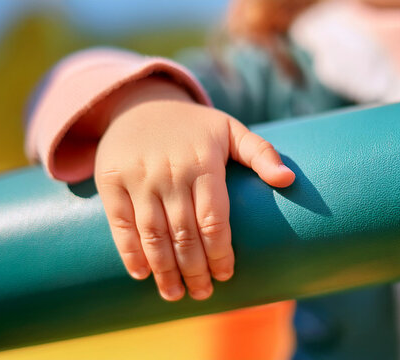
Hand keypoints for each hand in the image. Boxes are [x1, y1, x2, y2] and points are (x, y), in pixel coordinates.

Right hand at [94, 77, 294, 300]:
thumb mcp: (230, 129)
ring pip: (153, 235)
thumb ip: (261, 152)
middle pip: (184, 234)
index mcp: (203, 162)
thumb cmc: (194, 126)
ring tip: (176, 295)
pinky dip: (130, 253)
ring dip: (164, 270)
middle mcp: (170, 172)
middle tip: (204, 293)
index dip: (220, 253)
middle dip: (195, 270)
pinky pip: (120, 224)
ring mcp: (138, 178)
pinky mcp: (110, 182)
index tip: (226, 274)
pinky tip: (142, 274)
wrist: (139, 104)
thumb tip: (289, 179)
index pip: (213, 220)